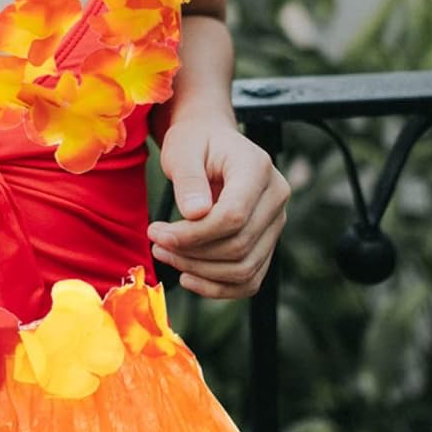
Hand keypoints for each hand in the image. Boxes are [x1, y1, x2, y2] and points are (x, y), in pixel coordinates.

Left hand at [148, 114, 289, 298]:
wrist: (210, 142)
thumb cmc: (194, 142)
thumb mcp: (182, 150)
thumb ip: (188, 180)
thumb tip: (195, 214)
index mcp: (258, 169)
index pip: (233, 216)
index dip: (193, 234)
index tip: (156, 232)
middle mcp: (276, 197)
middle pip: (238, 246)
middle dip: (190, 252)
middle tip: (155, 242)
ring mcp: (275, 222)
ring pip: (244, 268)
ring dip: (200, 271)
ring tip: (165, 254)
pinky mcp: (266, 242)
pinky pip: (249, 280)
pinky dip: (218, 288)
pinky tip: (187, 277)